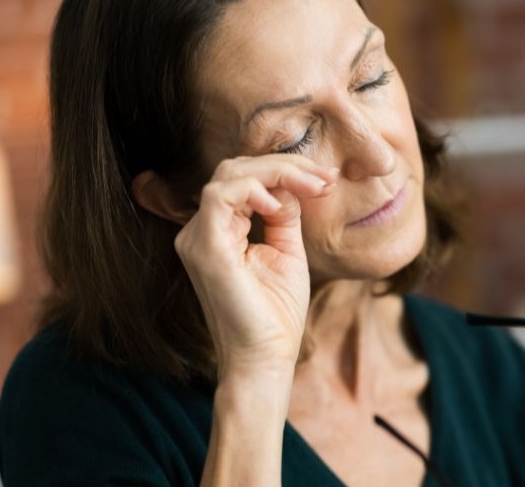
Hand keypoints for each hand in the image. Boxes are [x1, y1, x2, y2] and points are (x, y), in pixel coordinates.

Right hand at [173, 154, 337, 378]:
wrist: (267, 359)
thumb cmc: (276, 314)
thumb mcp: (287, 251)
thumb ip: (284, 214)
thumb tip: (293, 183)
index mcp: (218, 230)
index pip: (243, 178)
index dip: (285, 169)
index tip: (326, 178)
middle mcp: (200, 231)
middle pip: (235, 169)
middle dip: (285, 164)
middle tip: (325, 177)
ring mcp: (198, 239)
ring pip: (229, 175)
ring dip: (277, 172)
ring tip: (313, 186)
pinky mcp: (205, 249)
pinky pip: (221, 197)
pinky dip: (255, 190)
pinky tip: (281, 206)